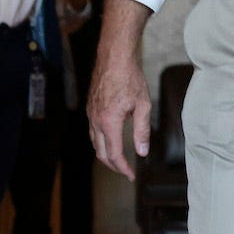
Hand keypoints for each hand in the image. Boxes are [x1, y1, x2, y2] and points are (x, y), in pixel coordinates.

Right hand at [87, 0, 154, 180]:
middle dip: (113, 165)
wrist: (114, 57)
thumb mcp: (143, 105)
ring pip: (94, 142)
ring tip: (119, 160)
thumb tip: (142, 151)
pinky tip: (110, 141)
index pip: (113, 153)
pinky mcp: (90, 107)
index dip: (122, 167)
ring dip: (105, 154)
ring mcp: (90, 114)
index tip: (131, 175)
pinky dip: (101, 141)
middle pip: (100, 152)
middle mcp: (95, 120)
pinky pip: (92, 131)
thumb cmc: (131, 78)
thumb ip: (142, 130)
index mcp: (109, 122)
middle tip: (126, 171)